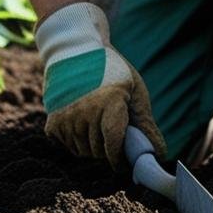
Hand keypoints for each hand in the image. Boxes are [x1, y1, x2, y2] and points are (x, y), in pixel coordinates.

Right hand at [35, 2, 165, 167]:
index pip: (114, 144)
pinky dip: (74, 140)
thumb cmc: (112, 70)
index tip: (124, 162)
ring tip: (96, 122)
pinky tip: (80, 121)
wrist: (76, 50)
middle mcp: (85, 111)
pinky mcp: (52, 121)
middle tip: (111, 131)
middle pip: (99, 151)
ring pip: (83, 151)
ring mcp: (66, 117)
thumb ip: (145, 123)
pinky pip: (67, 146)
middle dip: (108, 148)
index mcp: (110, 102)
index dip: (119, 158)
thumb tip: (160, 153)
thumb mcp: (133, 90)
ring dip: (91, 145)